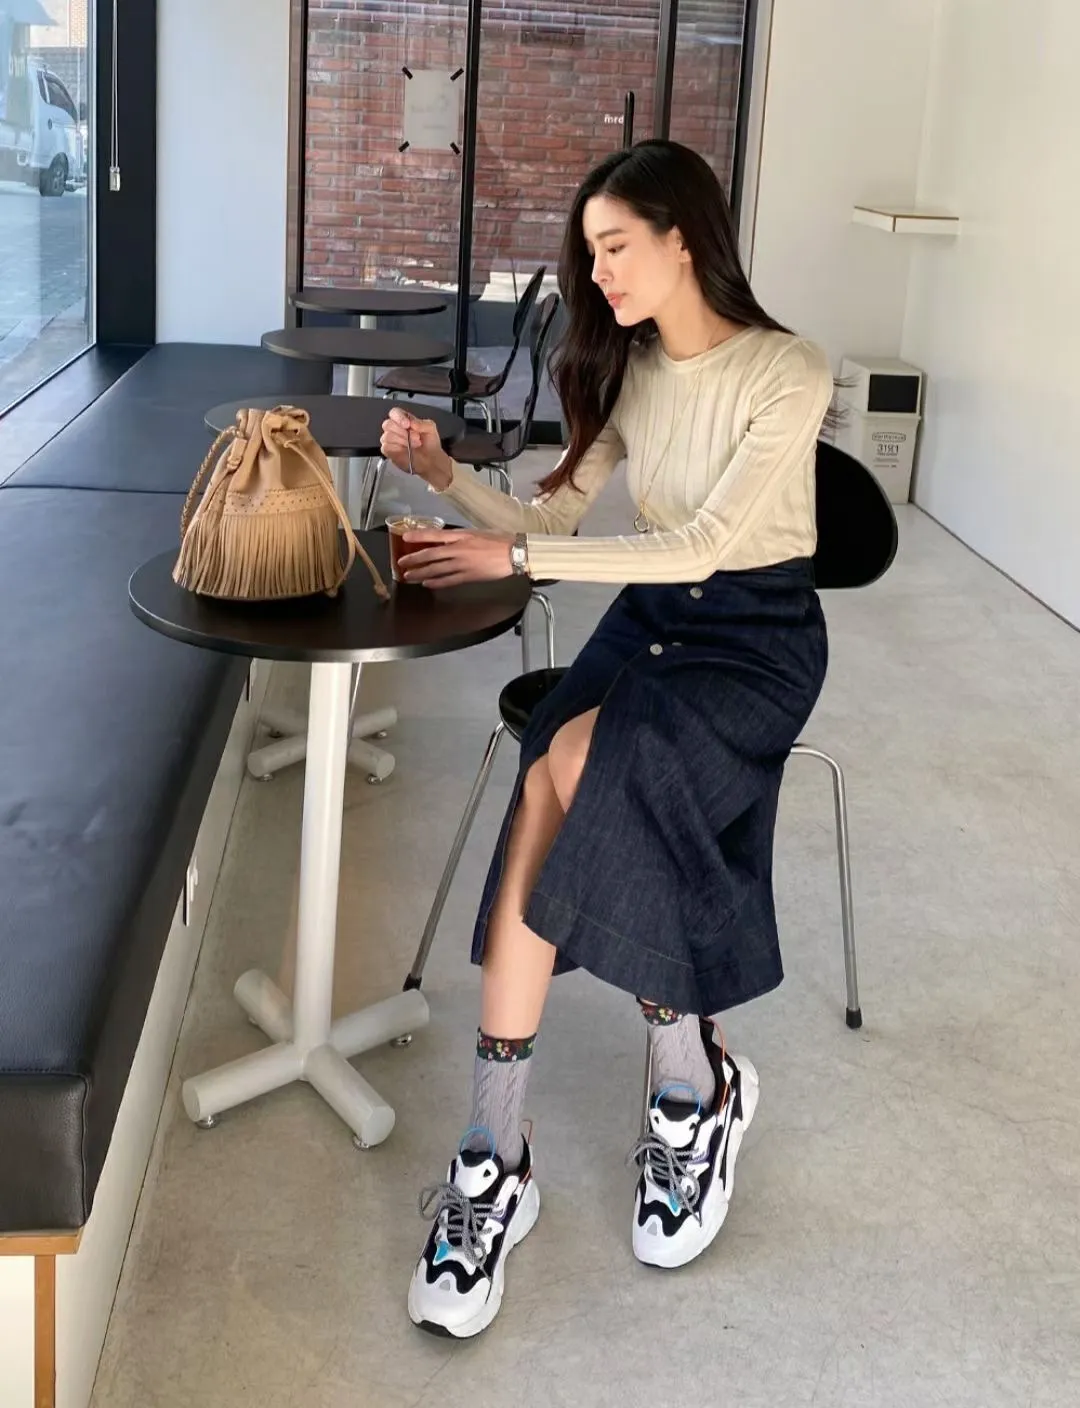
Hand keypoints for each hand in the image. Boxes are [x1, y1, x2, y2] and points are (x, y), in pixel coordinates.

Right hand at [380, 408, 452, 489]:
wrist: (431, 459)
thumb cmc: (429, 444)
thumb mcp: (430, 428)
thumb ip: (422, 423)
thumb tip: (412, 422)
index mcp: (404, 420)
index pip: (394, 413)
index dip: (399, 417)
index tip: (407, 424)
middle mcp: (395, 429)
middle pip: (387, 424)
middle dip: (402, 431)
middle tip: (414, 437)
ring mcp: (391, 440)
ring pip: (387, 436)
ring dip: (401, 441)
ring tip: (412, 445)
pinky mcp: (388, 451)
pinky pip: (385, 447)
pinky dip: (396, 449)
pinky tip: (405, 450)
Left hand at [399, 529, 515, 588]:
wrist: (514, 553)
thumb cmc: (500, 541)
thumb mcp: (477, 532)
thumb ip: (461, 537)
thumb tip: (448, 540)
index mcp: (461, 535)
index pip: (434, 534)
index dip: (418, 536)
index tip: (405, 537)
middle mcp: (458, 549)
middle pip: (430, 554)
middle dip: (414, 559)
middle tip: (401, 563)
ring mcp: (462, 564)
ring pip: (436, 569)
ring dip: (420, 573)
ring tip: (408, 577)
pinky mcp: (469, 576)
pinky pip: (448, 581)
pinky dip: (436, 583)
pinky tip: (427, 584)